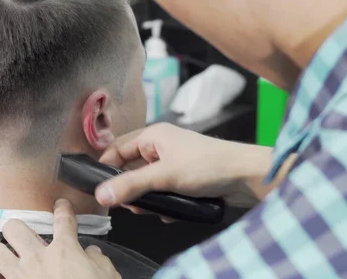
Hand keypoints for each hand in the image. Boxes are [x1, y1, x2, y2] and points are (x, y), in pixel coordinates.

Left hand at [0, 199, 120, 278]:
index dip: (63, 209)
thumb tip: (93, 253)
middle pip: (14, 227)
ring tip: (9, 259)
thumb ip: (100, 261)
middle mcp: (38, 259)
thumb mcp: (108, 277)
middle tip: (25, 239)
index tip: (61, 205)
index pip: (63, 220)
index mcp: (65, 251)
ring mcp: (20, 277)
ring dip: (1, 253)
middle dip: (18, 230)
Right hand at [96, 123, 267, 207]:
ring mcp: (174, 162)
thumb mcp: (164, 176)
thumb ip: (131, 186)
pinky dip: (164, 202)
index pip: (117, 149)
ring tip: (155, 209)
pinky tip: (171, 212)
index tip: (100, 189)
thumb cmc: (207, 166)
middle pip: (131, 168)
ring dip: (149, 198)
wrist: (246, 177)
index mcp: (154, 136)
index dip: (106, 168)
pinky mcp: (185, 178)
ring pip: (148, 182)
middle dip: (130, 189)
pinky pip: (164, 190)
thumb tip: (100, 195)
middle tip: (131, 205)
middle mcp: (162, 146)